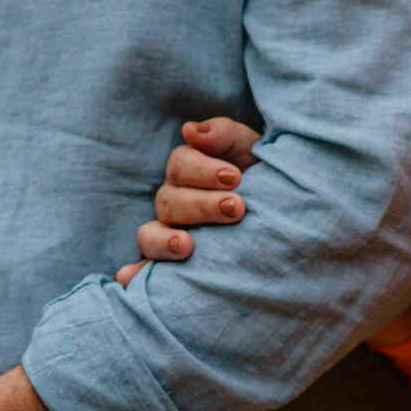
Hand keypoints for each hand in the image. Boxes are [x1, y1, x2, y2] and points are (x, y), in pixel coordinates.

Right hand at [113, 117, 261, 285]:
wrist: (283, 210)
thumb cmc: (262, 172)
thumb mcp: (249, 147)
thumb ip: (223, 134)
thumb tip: (190, 131)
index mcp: (188, 169)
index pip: (180, 165)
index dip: (205, 170)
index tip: (236, 177)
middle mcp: (173, 199)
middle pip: (169, 201)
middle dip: (202, 205)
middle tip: (236, 208)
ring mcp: (168, 232)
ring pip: (150, 234)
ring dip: (164, 241)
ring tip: (187, 246)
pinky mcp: (171, 262)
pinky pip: (146, 270)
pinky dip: (134, 275)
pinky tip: (127, 279)